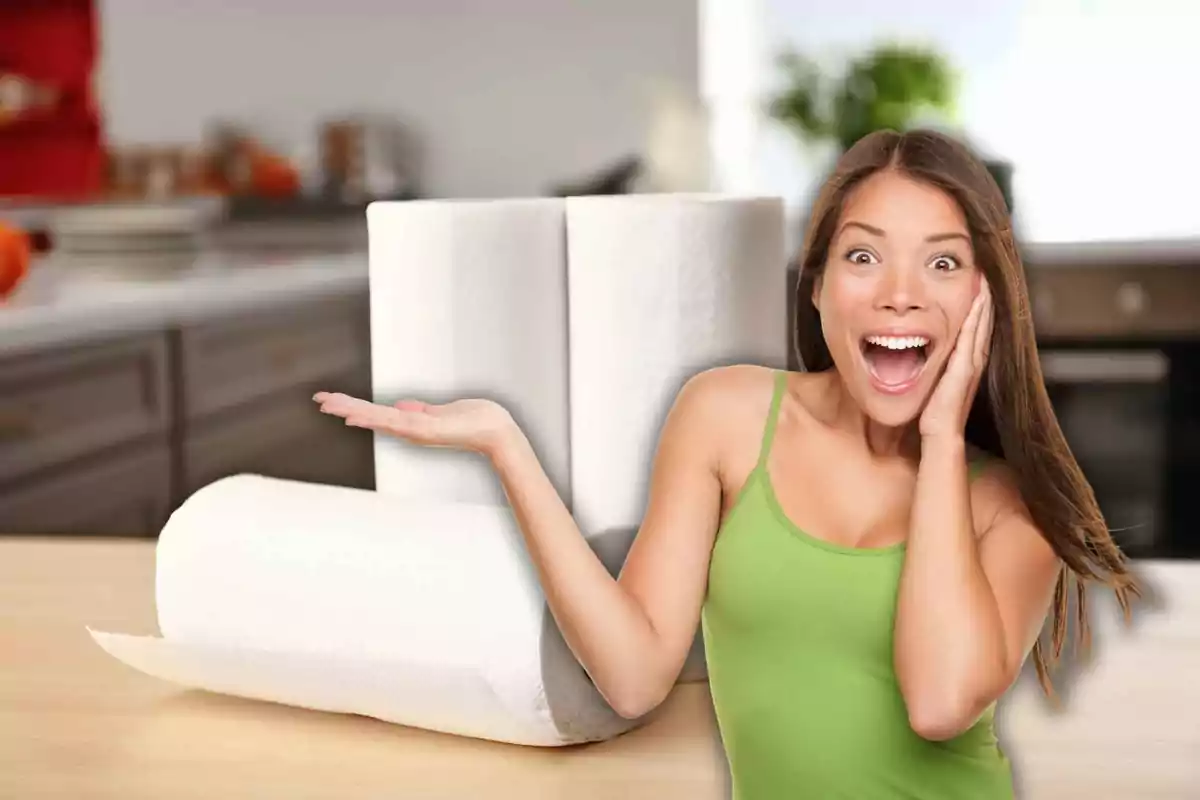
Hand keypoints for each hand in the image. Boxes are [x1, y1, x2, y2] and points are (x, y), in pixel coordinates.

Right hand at [313, 391, 518, 458]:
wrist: (496, 432)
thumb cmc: (474, 420)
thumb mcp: (441, 412)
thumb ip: (420, 410)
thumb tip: (401, 406)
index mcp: (411, 423)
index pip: (376, 413)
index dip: (354, 407)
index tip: (331, 401)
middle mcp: (409, 429)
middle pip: (370, 416)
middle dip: (344, 407)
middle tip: (319, 400)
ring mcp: (415, 431)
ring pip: (376, 418)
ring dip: (352, 410)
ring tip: (328, 404)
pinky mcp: (424, 429)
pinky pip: (394, 421)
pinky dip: (374, 417)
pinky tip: (358, 414)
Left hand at [919, 280, 992, 440]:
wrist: (940, 437)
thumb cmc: (934, 417)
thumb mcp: (935, 387)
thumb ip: (934, 373)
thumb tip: (917, 358)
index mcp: (966, 367)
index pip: (975, 333)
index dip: (979, 312)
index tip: (978, 291)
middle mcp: (972, 363)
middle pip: (982, 326)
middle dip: (984, 302)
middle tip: (984, 277)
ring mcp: (970, 365)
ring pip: (980, 327)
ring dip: (983, 304)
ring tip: (984, 282)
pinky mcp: (963, 368)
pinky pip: (972, 336)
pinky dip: (976, 318)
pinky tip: (977, 301)